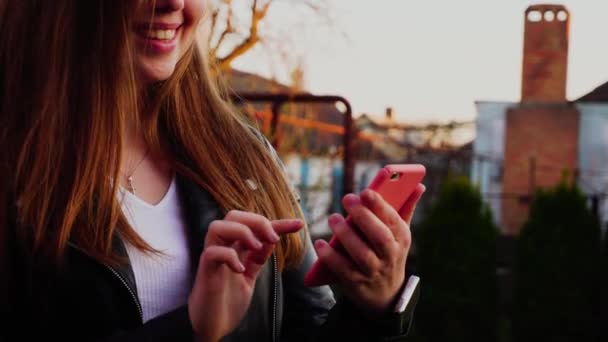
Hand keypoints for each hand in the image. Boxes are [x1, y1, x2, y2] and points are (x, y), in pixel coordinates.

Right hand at [188, 210, 302, 341]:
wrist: (212, 327)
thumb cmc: (227, 302)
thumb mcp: (250, 276)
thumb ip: (257, 257)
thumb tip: (272, 238)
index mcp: (233, 248)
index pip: (254, 226)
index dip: (278, 222)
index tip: (298, 224)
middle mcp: (222, 248)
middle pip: (233, 216)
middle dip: (256, 221)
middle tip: (273, 238)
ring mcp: (212, 258)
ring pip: (217, 226)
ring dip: (241, 232)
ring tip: (256, 248)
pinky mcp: (205, 272)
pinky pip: (212, 252)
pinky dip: (229, 256)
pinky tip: (241, 270)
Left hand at [314, 184, 424, 312]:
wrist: (385, 295)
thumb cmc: (389, 253)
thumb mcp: (399, 235)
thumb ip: (405, 209)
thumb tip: (418, 185)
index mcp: (401, 239)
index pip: (394, 220)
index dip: (380, 206)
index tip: (366, 191)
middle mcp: (390, 256)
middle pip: (379, 236)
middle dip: (363, 216)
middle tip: (347, 198)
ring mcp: (373, 271)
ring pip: (361, 254)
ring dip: (346, 235)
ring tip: (333, 218)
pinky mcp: (356, 283)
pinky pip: (342, 269)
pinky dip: (330, 256)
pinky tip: (320, 243)